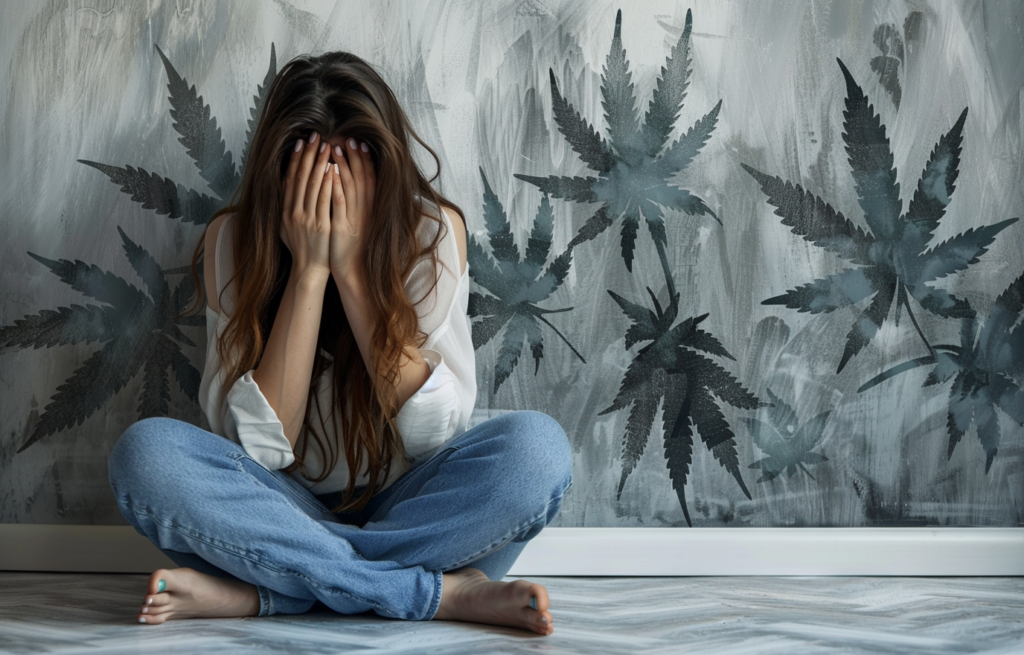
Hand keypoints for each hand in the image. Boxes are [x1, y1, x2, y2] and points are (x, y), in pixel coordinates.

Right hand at [281, 131, 333, 278]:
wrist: (308, 268)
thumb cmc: (300, 247)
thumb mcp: (286, 225)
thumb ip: (286, 204)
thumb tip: (286, 182)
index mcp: (285, 210)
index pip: (290, 178)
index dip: (295, 159)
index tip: (301, 142)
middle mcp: (294, 212)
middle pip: (301, 177)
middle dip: (309, 154)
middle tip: (316, 136)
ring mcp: (307, 218)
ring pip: (313, 185)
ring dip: (320, 163)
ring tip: (327, 146)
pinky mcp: (321, 225)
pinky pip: (325, 199)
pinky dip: (329, 183)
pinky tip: (334, 168)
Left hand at [328, 137, 375, 280]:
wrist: (355, 271)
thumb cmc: (356, 246)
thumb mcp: (361, 222)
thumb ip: (360, 204)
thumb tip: (353, 184)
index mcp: (369, 208)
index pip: (369, 178)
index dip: (364, 159)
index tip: (358, 143)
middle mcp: (365, 210)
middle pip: (361, 177)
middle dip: (354, 156)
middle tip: (348, 138)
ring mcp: (354, 218)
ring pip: (350, 186)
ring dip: (344, 166)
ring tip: (335, 148)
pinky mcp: (343, 227)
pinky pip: (339, 203)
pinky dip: (336, 187)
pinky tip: (331, 173)